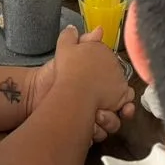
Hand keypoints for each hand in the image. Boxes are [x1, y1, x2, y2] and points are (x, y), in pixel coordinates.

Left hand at [28, 26, 135, 141]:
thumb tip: (99, 30)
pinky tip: (89, 126)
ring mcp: (93, 118)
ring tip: (97, 116)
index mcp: (103, 86)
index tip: (127, 102)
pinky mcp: (84, 131)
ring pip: (112, 125)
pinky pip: (99, 135)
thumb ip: (86, 43)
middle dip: (121, 113)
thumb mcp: (70, 53)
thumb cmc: (55, 73)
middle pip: (121, 113)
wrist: (36, 93)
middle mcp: (102, 103)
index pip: (123, 95)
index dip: (128, 100)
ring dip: (107, 121)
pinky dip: (95, 131)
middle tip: (116, 111)